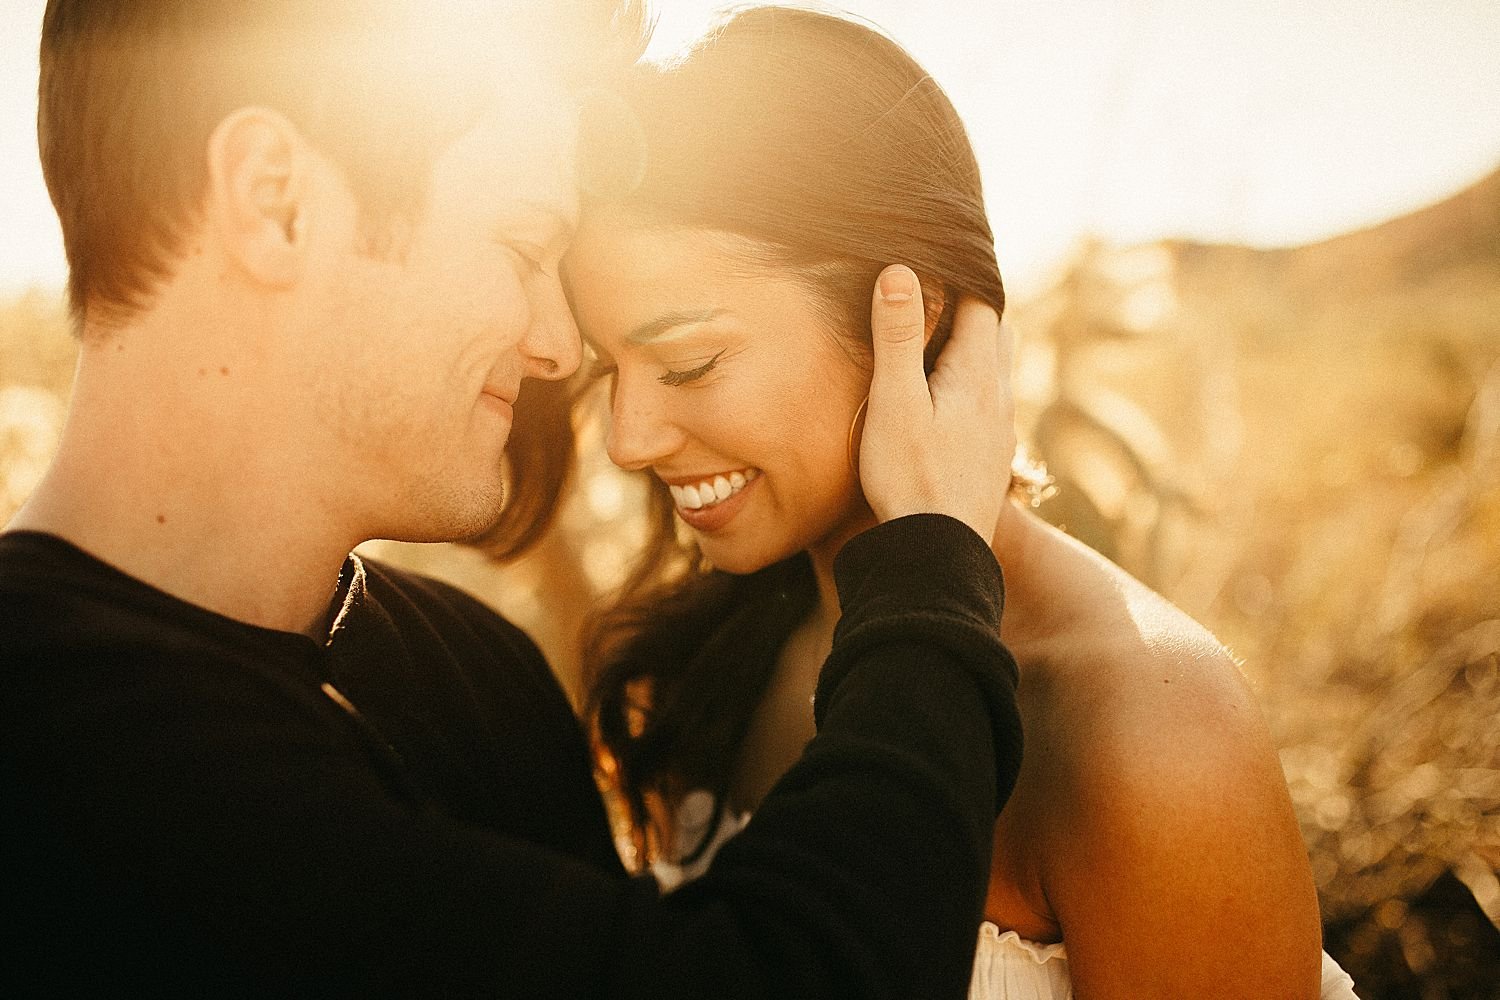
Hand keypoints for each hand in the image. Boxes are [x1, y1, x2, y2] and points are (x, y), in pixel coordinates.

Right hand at [857, 265, 1014, 542]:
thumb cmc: (910, 477)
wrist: (938, 556)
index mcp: (977, 375)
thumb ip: (898, 337)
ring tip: (941, 340)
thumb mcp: (895, 402)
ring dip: (973, 349)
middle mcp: (998, 398)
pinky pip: (988, 406)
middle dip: (972, 308)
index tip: (932, 260)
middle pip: (996, 333)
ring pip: (995, 372)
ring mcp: (998, 432)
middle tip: (939, 290)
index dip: (958, 278)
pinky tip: (947, 403)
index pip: (981, 304)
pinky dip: (970, 386)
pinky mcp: (989, 460)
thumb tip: (900, 270)